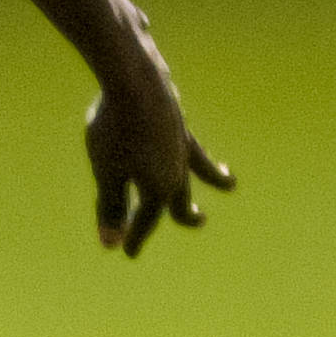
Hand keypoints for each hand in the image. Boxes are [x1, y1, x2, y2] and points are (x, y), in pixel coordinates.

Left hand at [83, 29, 233, 255]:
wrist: (137, 82)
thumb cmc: (116, 129)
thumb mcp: (107, 171)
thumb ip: (111, 206)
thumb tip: (111, 244)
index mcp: (159, 188)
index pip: (147, 220)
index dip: (135, 238)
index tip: (127, 254)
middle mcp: (176, 170)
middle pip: (180, 198)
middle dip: (184, 214)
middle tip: (195, 221)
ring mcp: (181, 145)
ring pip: (199, 167)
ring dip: (214, 176)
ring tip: (228, 182)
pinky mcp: (178, 121)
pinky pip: (190, 140)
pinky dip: (194, 146)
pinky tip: (188, 137)